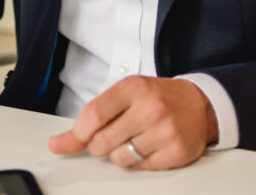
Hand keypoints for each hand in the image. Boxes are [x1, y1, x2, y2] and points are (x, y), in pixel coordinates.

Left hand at [47, 76, 218, 169]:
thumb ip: (90, 119)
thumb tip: (56, 144)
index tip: (82, 135)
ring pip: (120, 159)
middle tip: (112, 135)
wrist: (199, 103)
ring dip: (120, 154)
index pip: (94, 114)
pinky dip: (139, 162)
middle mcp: (151, 107)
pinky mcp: (177, 151)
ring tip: (133, 139)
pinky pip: (141, 168)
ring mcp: (165, 130)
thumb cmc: (156, 98)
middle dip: (100, 145)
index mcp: (134, 87)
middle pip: (103, 141)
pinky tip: (149, 146)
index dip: (80, 132)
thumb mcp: (124, 96)